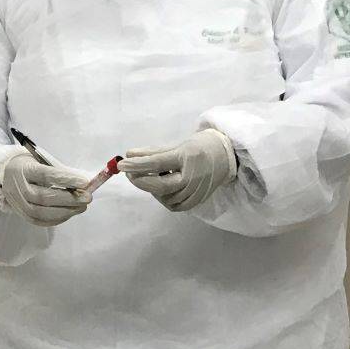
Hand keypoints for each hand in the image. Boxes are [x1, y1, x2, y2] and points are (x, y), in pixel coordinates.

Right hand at [0, 152, 93, 226]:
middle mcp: (18, 187)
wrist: (5, 175)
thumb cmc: (29, 166)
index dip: (67, 179)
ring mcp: (19, 203)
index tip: (85, 182)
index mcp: (24, 170)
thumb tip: (83, 183)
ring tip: (82, 207)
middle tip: (87, 198)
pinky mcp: (22, 214)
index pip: (46, 175)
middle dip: (69, 199)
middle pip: (44, 197)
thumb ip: (59, 171)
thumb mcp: (40, 161)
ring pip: (42, 212)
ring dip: (66, 211)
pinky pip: (41, 221)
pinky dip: (58, 219)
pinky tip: (70, 213)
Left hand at [120, 130, 237, 211]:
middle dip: (140, 180)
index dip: (136, 165)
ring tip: (152, 176)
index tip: (122, 164)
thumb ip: (153, 151)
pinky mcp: (196, 201)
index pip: (156, 163)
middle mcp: (192, 177)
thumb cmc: (201, 146)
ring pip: (164, 197)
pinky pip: (173, 204)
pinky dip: (163, 196)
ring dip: (152, 188)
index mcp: (187, 157)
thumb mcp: (177, 144)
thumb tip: (129, 154)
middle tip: (129, 173)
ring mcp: (195, 192)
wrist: (228, 157)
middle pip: (159, 185)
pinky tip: (162, 186)